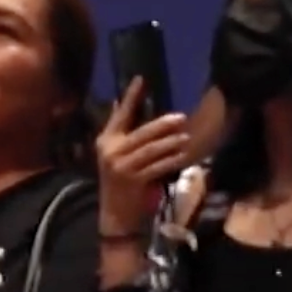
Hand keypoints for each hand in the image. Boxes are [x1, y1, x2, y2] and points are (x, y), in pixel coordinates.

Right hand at [97, 82, 191, 234]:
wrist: (115, 212)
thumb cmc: (118, 180)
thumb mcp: (114, 154)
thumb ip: (119, 130)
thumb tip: (120, 103)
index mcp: (105, 140)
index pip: (120, 114)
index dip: (130, 97)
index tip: (141, 79)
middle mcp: (111, 151)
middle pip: (140, 133)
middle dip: (162, 125)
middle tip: (180, 117)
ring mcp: (121, 166)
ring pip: (151, 150)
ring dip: (170, 143)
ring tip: (185, 137)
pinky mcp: (133, 180)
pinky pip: (157, 166)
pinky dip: (171, 160)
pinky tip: (183, 155)